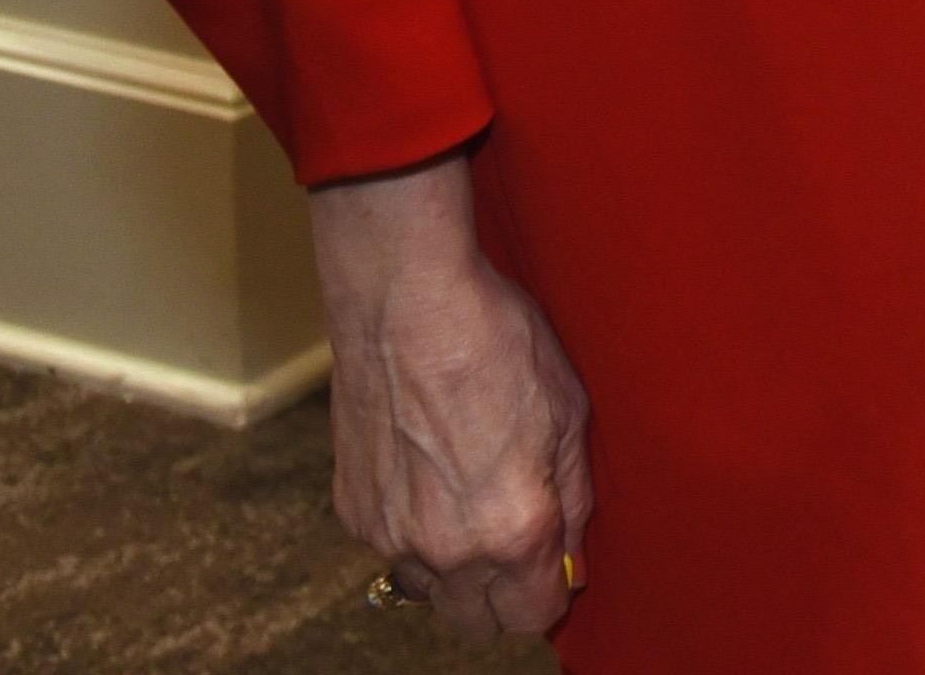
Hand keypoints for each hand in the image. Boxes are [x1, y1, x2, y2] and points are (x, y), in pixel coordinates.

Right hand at [305, 153, 591, 641]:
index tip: (554, 565)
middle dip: (500, 596)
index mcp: (513, 529)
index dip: (549, 594)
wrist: (406, 302)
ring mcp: (390, 534)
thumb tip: (572, 559)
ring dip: (453, 567)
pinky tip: (428, 471)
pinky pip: (390, 548)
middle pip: (474, 622)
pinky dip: (411, 530)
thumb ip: (573, 501)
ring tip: (470, 497)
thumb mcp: (569, 414)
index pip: (531, 616)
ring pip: (428, 590)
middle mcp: (447, 548)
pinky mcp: (352, 512)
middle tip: (516, 542)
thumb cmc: (498, 343)